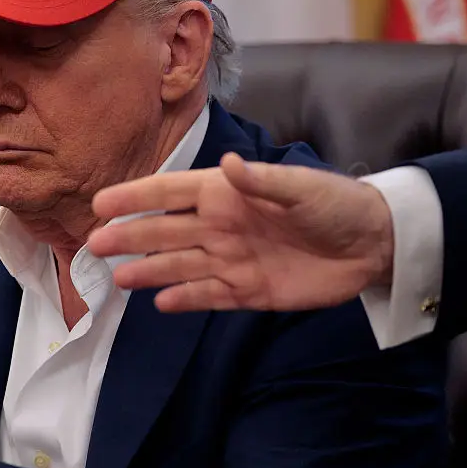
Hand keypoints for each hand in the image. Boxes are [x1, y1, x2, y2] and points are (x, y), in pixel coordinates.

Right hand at [87, 152, 394, 312]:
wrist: (371, 246)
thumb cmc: (335, 204)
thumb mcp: (301, 187)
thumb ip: (261, 181)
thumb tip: (230, 163)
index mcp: (225, 194)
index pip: (170, 193)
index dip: (135, 197)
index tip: (101, 204)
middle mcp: (218, 226)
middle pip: (164, 231)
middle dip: (129, 236)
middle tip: (95, 245)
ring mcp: (229, 260)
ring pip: (178, 266)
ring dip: (148, 271)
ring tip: (118, 279)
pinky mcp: (245, 291)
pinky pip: (206, 296)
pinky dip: (183, 299)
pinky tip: (159, 303)